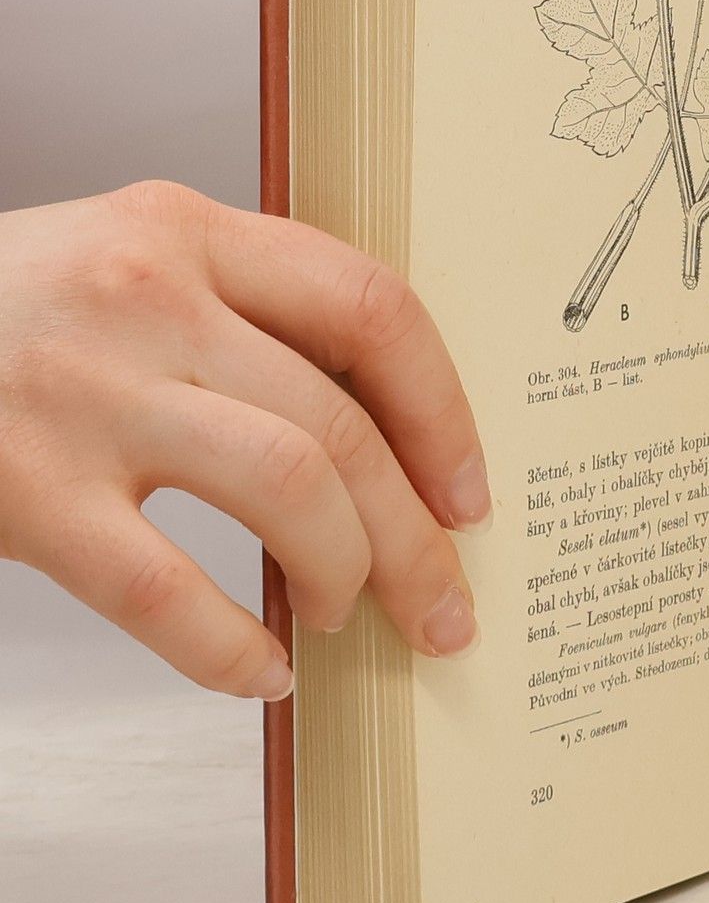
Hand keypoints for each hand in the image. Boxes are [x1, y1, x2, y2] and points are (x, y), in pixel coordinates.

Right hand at [0, 182, 489, 696]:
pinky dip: (231, 647)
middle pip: (345, 421)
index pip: (372, 308)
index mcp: (186, 229)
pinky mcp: (22, 488)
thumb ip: (242, 312)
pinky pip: (166, 589)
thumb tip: (384, 430)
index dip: (445, 410)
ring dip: (349, 573)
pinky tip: (258, 673)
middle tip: (445, 602)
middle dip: (419, 534)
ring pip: (291, 489)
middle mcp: (147, 295)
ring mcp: (81, 392)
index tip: (471, 489)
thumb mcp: (124, 262)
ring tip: (341, 616)